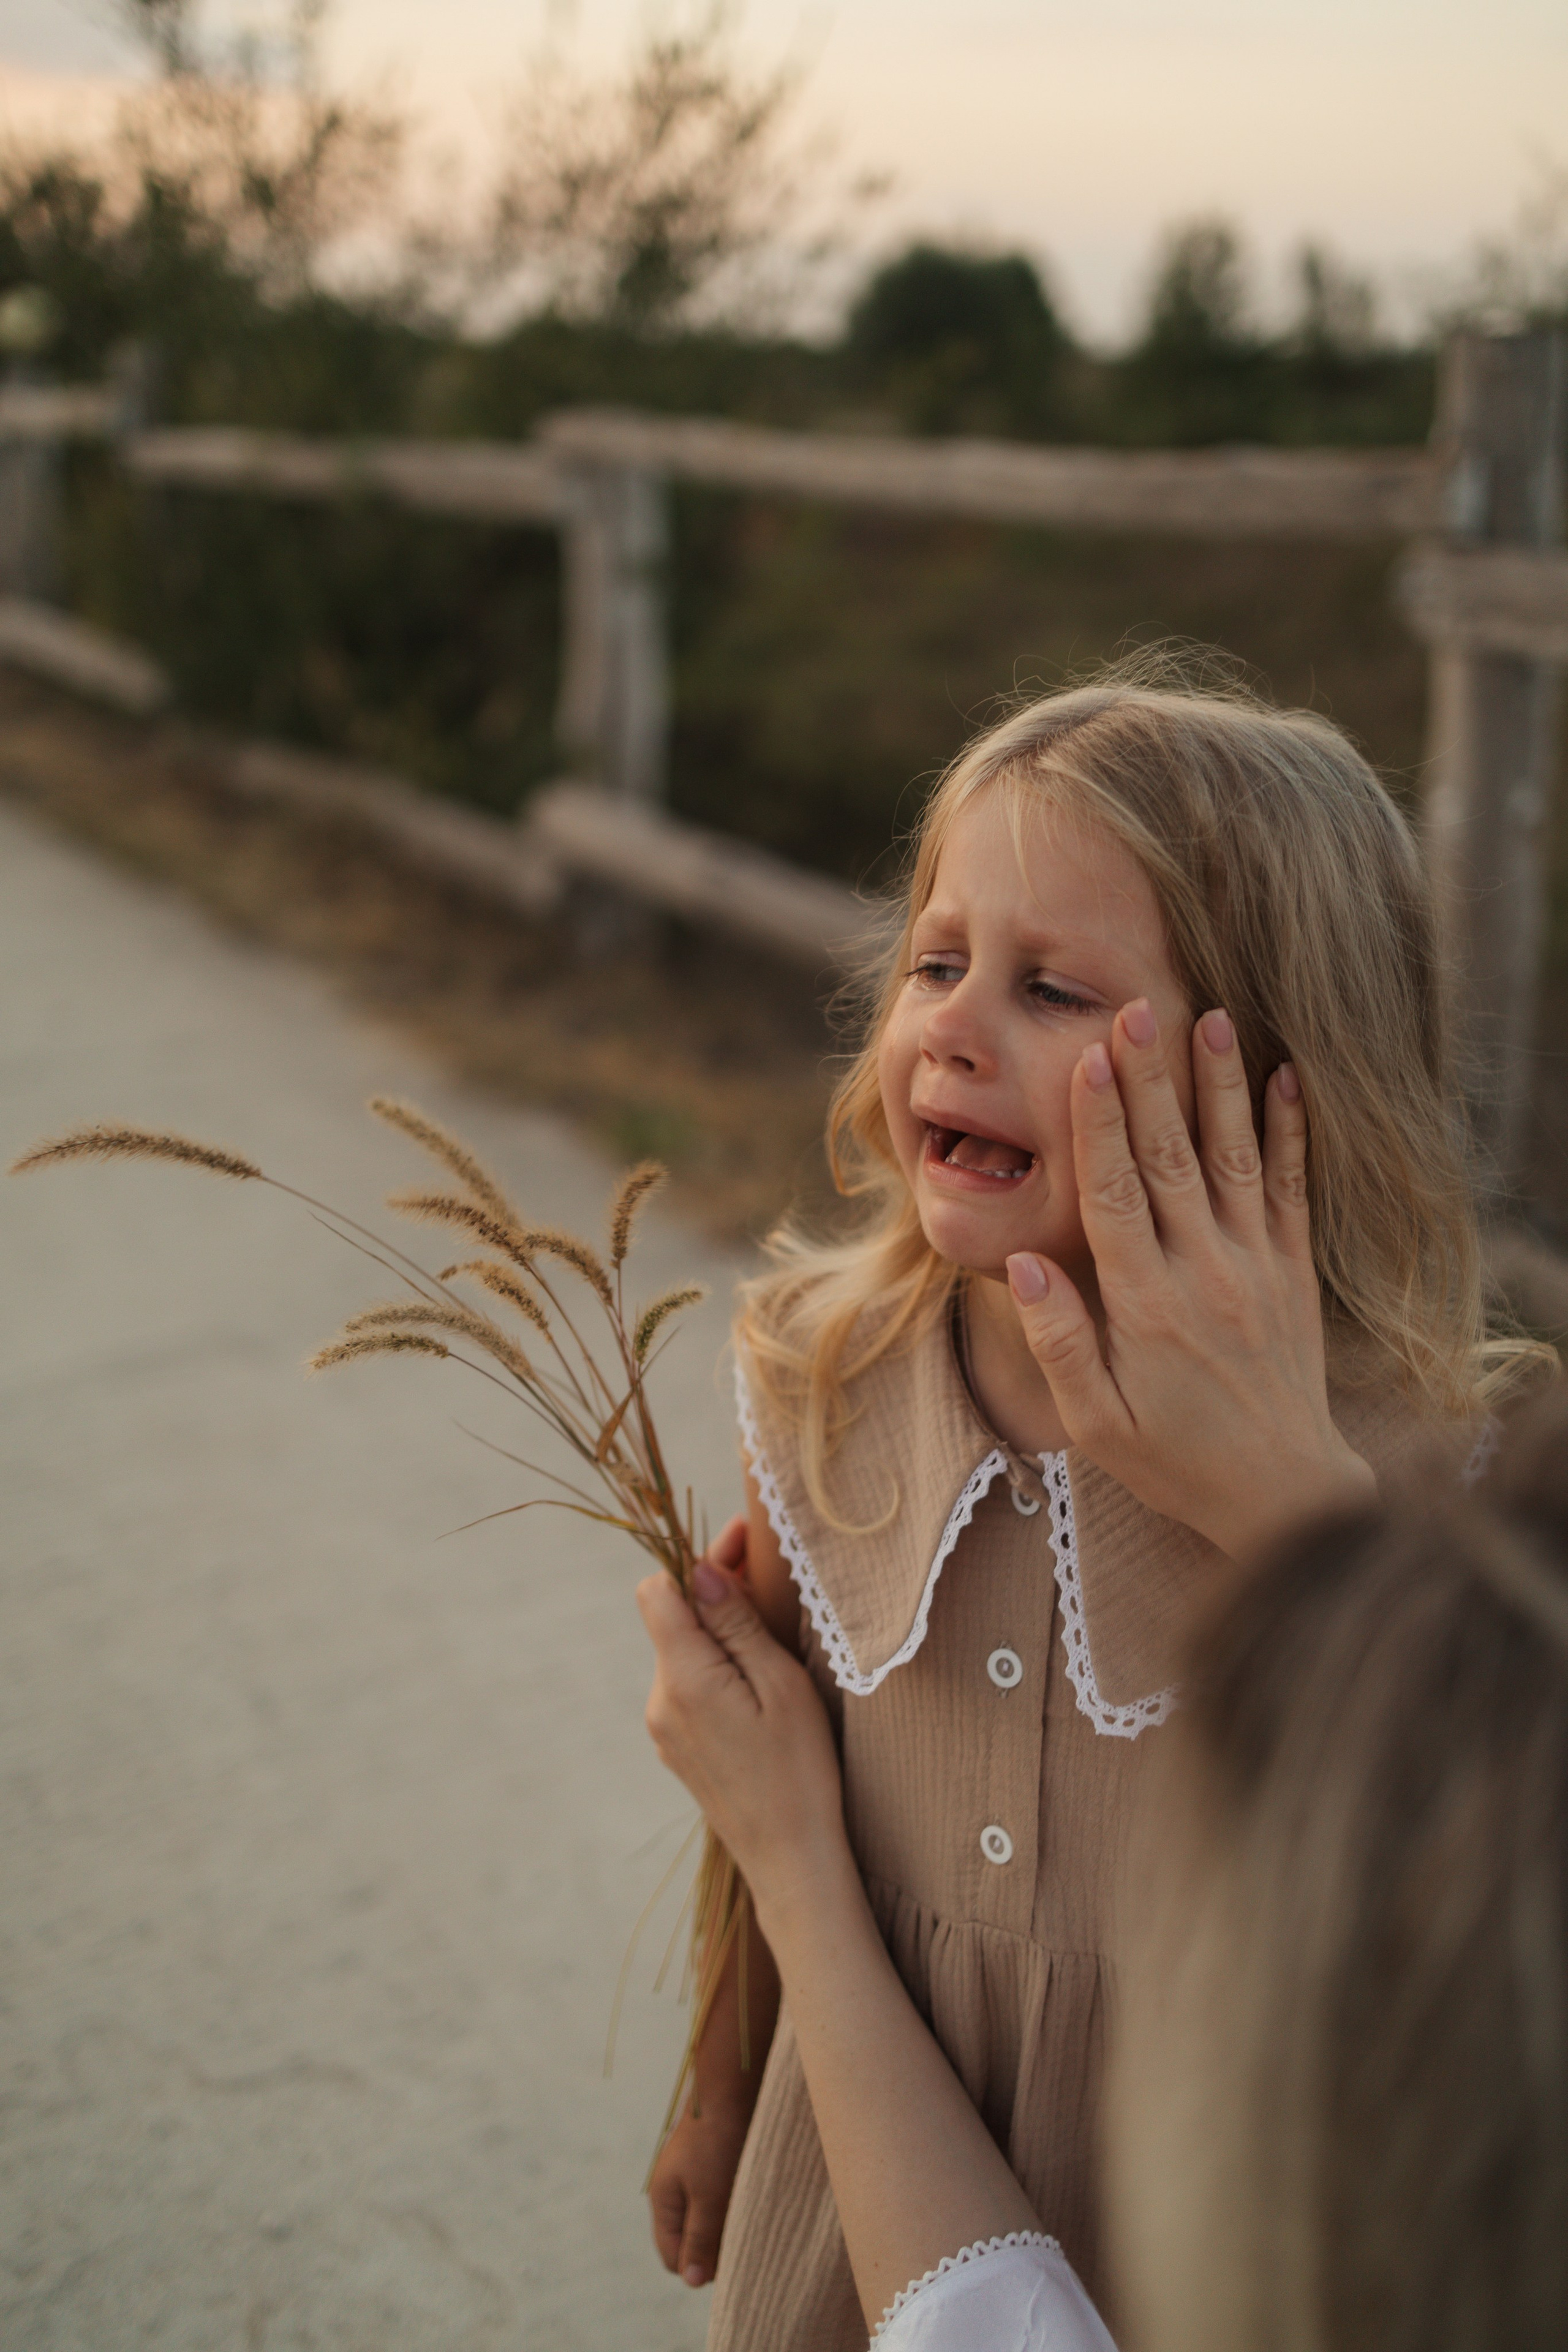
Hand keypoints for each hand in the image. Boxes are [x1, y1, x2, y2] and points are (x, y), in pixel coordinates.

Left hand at [637, 1550, 846, 1934]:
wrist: (791, 1858)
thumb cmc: (800, 1771)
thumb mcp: (781, 1687)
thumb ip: (736, 1626)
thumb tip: (701, 1571)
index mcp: (684, 1680)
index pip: (659, 1591)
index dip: (696, 1558)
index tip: (742, 1543)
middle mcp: (660, 1701)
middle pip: (670, 1618)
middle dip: (712, 1590)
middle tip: (765, 1572)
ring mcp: (663, 1728)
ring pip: (680, 1651)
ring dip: (716, 1629)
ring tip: (769, 1627)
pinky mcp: (675, 1745)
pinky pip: (687, 1685)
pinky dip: (715, 1665)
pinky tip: (755, 1676)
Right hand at [648, 2095, 752, 2288]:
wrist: (733, 2090)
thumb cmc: (717, 2144)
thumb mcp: (707, 2197)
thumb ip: (699, 2239)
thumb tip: (691, 2282)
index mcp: (663, 2201)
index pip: (673, 2257)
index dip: (698, 2266)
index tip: (727, 2258)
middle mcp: (674, 2193)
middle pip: (691, 2241)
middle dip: (713, 2247)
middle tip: (740, 2235)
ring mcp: (692, 2179)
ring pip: (708, 2222)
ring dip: (726, 2226)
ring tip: (746, 2214)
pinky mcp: (712, 2167)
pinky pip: (719, 2202)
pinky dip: (732, 2206)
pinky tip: (748, 2198)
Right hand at [1006, 1001, 1375, 1561]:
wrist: (1282, 1492)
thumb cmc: (1176, 1460)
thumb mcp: (1096, 1420)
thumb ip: (1059, 1340)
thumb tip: (1029, 1261)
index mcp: (1146, 1304)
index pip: (1116, 1194)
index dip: (1099, 1124)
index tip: (1090, 1059)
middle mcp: (1204, 1272)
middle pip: (1171, 1158)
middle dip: (1152, 1080)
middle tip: (1138, 1009)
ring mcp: (1256, 1266)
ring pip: (1234, 1158)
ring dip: (1222, 1085)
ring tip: (1213, 1016)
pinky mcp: (1292, 1270)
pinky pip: (1291, 1188)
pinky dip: (1289, 1131)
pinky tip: (1286, 1078)